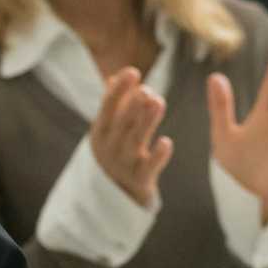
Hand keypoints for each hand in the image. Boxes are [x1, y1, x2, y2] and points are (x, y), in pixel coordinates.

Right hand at [89, 67, 171, 206]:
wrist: (116, 196)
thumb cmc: (117, 153)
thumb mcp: (111, 130)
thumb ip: (116, 104)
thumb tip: (117, 75)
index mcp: (101, 132)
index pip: (107, 108)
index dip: (119, 90)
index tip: (132, 71)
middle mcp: (109, 148)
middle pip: (121, 124)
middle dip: (133, 106)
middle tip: (148, 89)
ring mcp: (123, 166)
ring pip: (134, 143)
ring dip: (146, 122)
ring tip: (159, 102)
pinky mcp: (139, 181)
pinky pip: (148, 168)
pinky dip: (157, 156)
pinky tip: (167, 142)